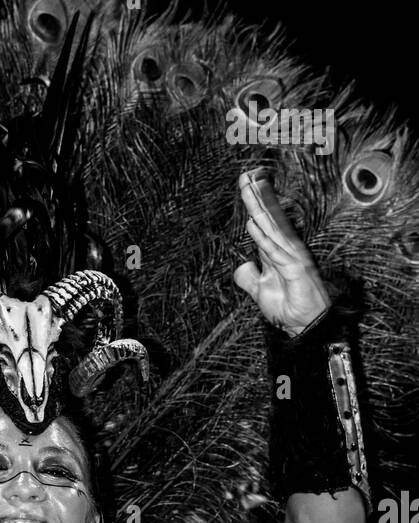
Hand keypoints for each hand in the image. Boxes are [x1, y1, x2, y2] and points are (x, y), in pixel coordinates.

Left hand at [234, 169, 330, 334]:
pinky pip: (275, 251)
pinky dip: (263, 237)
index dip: (256, 203)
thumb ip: (249, 278)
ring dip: (259, 208)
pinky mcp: (294, 269)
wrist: (303, 325)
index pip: (264, 222)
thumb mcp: (260, 291)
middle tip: (246, 174)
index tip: (246, 183)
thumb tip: (241, 267)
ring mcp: (291, 256)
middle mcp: (285, 249)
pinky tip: (253, 224)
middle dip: (257, 196)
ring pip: (271, 227)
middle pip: (268, 217)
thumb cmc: (288, 307)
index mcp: (277, 251)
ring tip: (249, 187)